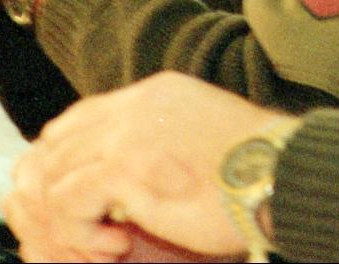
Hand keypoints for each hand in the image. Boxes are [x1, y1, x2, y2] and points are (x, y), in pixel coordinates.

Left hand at [4, 72, 290, 261]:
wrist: (281, 171)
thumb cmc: (257, 166)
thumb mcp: (201, 134)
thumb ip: (162, 137)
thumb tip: (136, 169)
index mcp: (154, 94)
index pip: (80, 116)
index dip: (67, 156)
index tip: (74, 194)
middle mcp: (134, 106)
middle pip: (58, 142)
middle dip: (59, 190)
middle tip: (85, 227)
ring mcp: (127, 133)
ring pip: (56, 172)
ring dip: (70, 216)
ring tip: (103, 242)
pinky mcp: (126, 167)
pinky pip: (69, 199)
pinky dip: (80, 230)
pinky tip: (115, 245)